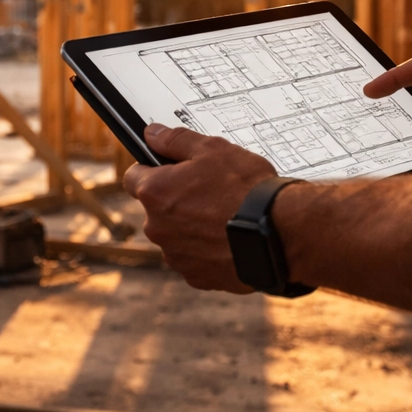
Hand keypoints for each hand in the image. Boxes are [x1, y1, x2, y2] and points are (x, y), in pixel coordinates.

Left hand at [121, 124, 277, 292]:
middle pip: (157, 209)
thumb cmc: (246, 190)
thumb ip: (176, 141)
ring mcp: (175, 255)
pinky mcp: (196, 277)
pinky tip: (231, 239)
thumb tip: (152, 134)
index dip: (151, 170)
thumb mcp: (213, 149)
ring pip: (176, 235)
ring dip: (192, 227)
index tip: (170, 169)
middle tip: (210, 191)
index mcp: (155, 192)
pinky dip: (208, 250)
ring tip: (225, 217)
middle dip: (176, 200)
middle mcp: (157, 227)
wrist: (278, 235)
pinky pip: (195, 259)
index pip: (133, 177)